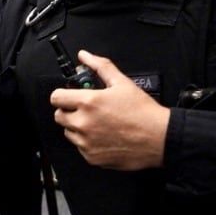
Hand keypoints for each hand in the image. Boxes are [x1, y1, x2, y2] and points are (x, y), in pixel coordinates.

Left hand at [49, 50, 170, 170]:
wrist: (159, 138)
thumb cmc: (143, 112)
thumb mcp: (122, 83)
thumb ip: (100, 67)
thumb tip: (85, 56)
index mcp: (88, 103)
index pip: (56, 98)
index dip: (62, 95)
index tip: (69, 96)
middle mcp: (84, 123)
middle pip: (59, 116)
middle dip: (69, 111)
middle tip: (86, 109)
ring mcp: (86, 142)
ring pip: (69, 132)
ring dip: (77, 127)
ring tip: (98, 123)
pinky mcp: (92, 157)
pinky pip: (80, 147)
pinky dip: (87, 142)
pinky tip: (104, 136)